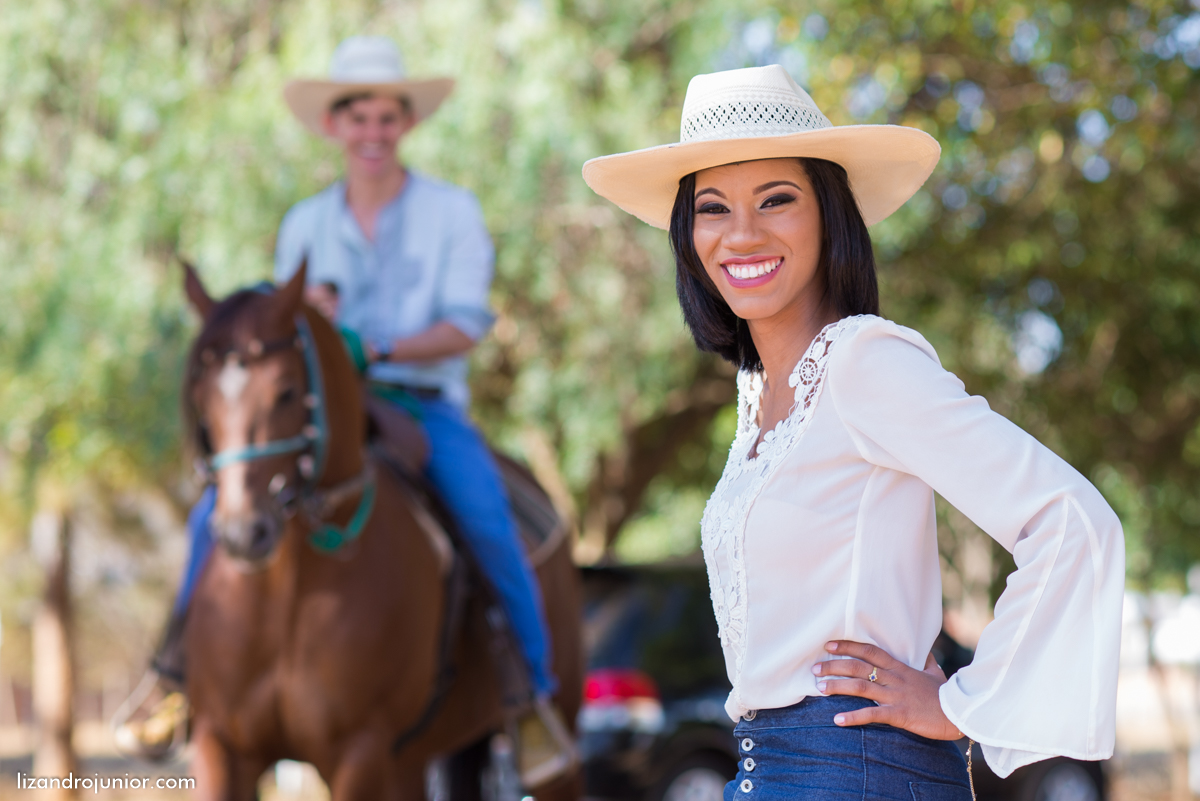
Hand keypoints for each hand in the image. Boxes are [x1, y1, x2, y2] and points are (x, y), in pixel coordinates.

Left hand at [812, 640, 962, 739]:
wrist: (961, 713)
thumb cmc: (947, 694)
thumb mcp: (935, 673)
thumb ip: (926, 662)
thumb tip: (925, 652)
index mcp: (900, 667)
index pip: (869, 651)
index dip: (848, 646)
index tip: (828, 644)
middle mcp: (894, 678)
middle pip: (859, 667)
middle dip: (834, 666)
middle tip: (814, 668)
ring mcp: (896, 695)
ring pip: (861, 686)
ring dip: (837, 686)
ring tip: (819, 688)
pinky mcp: (900, 714)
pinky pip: (872, 714)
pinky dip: (853, 717)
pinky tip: (837, 720)